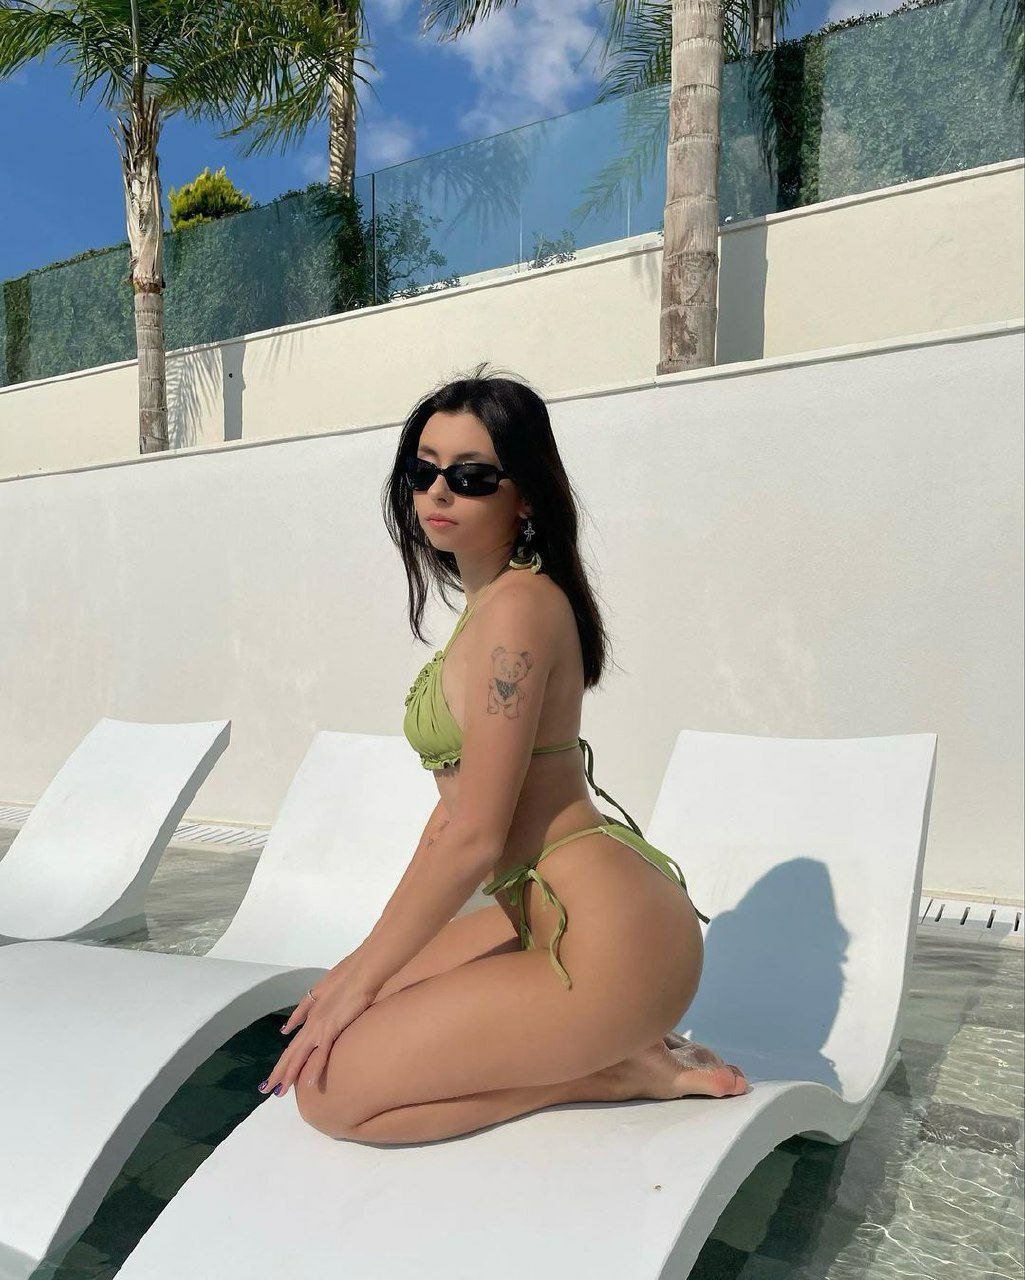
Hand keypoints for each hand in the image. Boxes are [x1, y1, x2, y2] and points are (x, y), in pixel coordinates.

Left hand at [258, 962, 375, 1098]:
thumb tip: (286, 1028)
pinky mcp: (331, 1028)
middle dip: (278, 1073)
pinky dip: (313, 1068)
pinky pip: (321, 1053)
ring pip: (299, 1056)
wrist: (359, 974)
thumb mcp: (317, 995)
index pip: (292, 1046)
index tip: (273, 1077)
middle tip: (266, 1090)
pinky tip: (307, 1082)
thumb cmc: (344, 981)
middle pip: (291, 1054)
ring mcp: (319, 1028)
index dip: (282, 1063)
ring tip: (278, 1091)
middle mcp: (310, 1026)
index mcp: (308, 1019)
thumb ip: (301, 1012)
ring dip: (288, 1074)